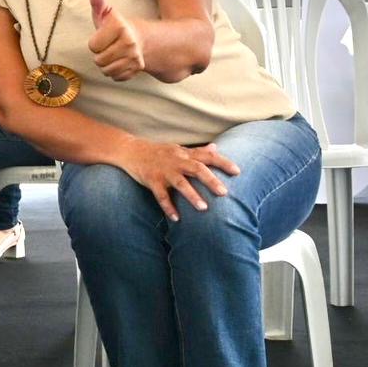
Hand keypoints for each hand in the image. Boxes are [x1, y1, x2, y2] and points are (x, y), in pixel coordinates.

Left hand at [87, 0, 145, 80]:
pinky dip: (116, 72)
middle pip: (98, 60)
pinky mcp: (137, 69)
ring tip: (113, 53)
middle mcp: (129, 42)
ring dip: (107, 64)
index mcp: (120, 27)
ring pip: (106, 70)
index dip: (95, 42)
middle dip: (100, 54)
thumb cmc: (116, 26)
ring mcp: (135, 57)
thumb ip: (98, 1)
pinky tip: (121, 61)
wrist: (142, 39)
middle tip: (109, 46)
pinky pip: (116, 77)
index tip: (103, 36)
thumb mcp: (106, 13)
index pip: (92, 46)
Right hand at [118, 137, 239, 221]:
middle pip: (196, 169)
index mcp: (184, 154)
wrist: (130, 150)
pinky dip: (168, 207)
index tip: (237, 172)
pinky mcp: (151, 180)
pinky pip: (160, 196)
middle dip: (210, 180)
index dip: (223, 163)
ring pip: (180, 183)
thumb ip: (197, 150)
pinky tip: (176, 218)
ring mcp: (163, 171)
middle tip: (224, 193)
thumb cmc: (157, 151)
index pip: (207, 156)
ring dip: (192, 195)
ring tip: (203, 208)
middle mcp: (176, 161)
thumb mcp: (178, 149)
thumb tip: (216, 148)